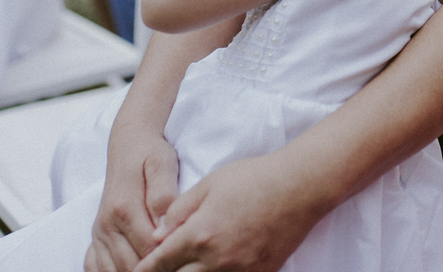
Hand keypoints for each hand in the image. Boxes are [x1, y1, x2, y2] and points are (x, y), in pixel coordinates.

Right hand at [84, 135, 179, 271]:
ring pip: (114, 271)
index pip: (149, 249)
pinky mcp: (96, 238)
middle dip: (156, 269)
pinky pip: (96, 268)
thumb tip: (165, 222)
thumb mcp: (162, 163)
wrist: (128, 146)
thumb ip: (164, 193)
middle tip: (178, 263)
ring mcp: (99, 233)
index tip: (186, 254)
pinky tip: (135, 267)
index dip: (169, 256)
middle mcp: (106, 224)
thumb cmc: (150, 154)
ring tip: (161, 265)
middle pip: (131, 266)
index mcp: (124, 208)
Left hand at [133, 153, 322, 271]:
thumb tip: (158, 233)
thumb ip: (179, 209)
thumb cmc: (253, 179)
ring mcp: (239, 271)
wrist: (299, 186)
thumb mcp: (209, 184)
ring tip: (180, 270)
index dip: (143, 270)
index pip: (160, 262)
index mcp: (199, 234)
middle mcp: (217, 259)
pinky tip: (210, 269)